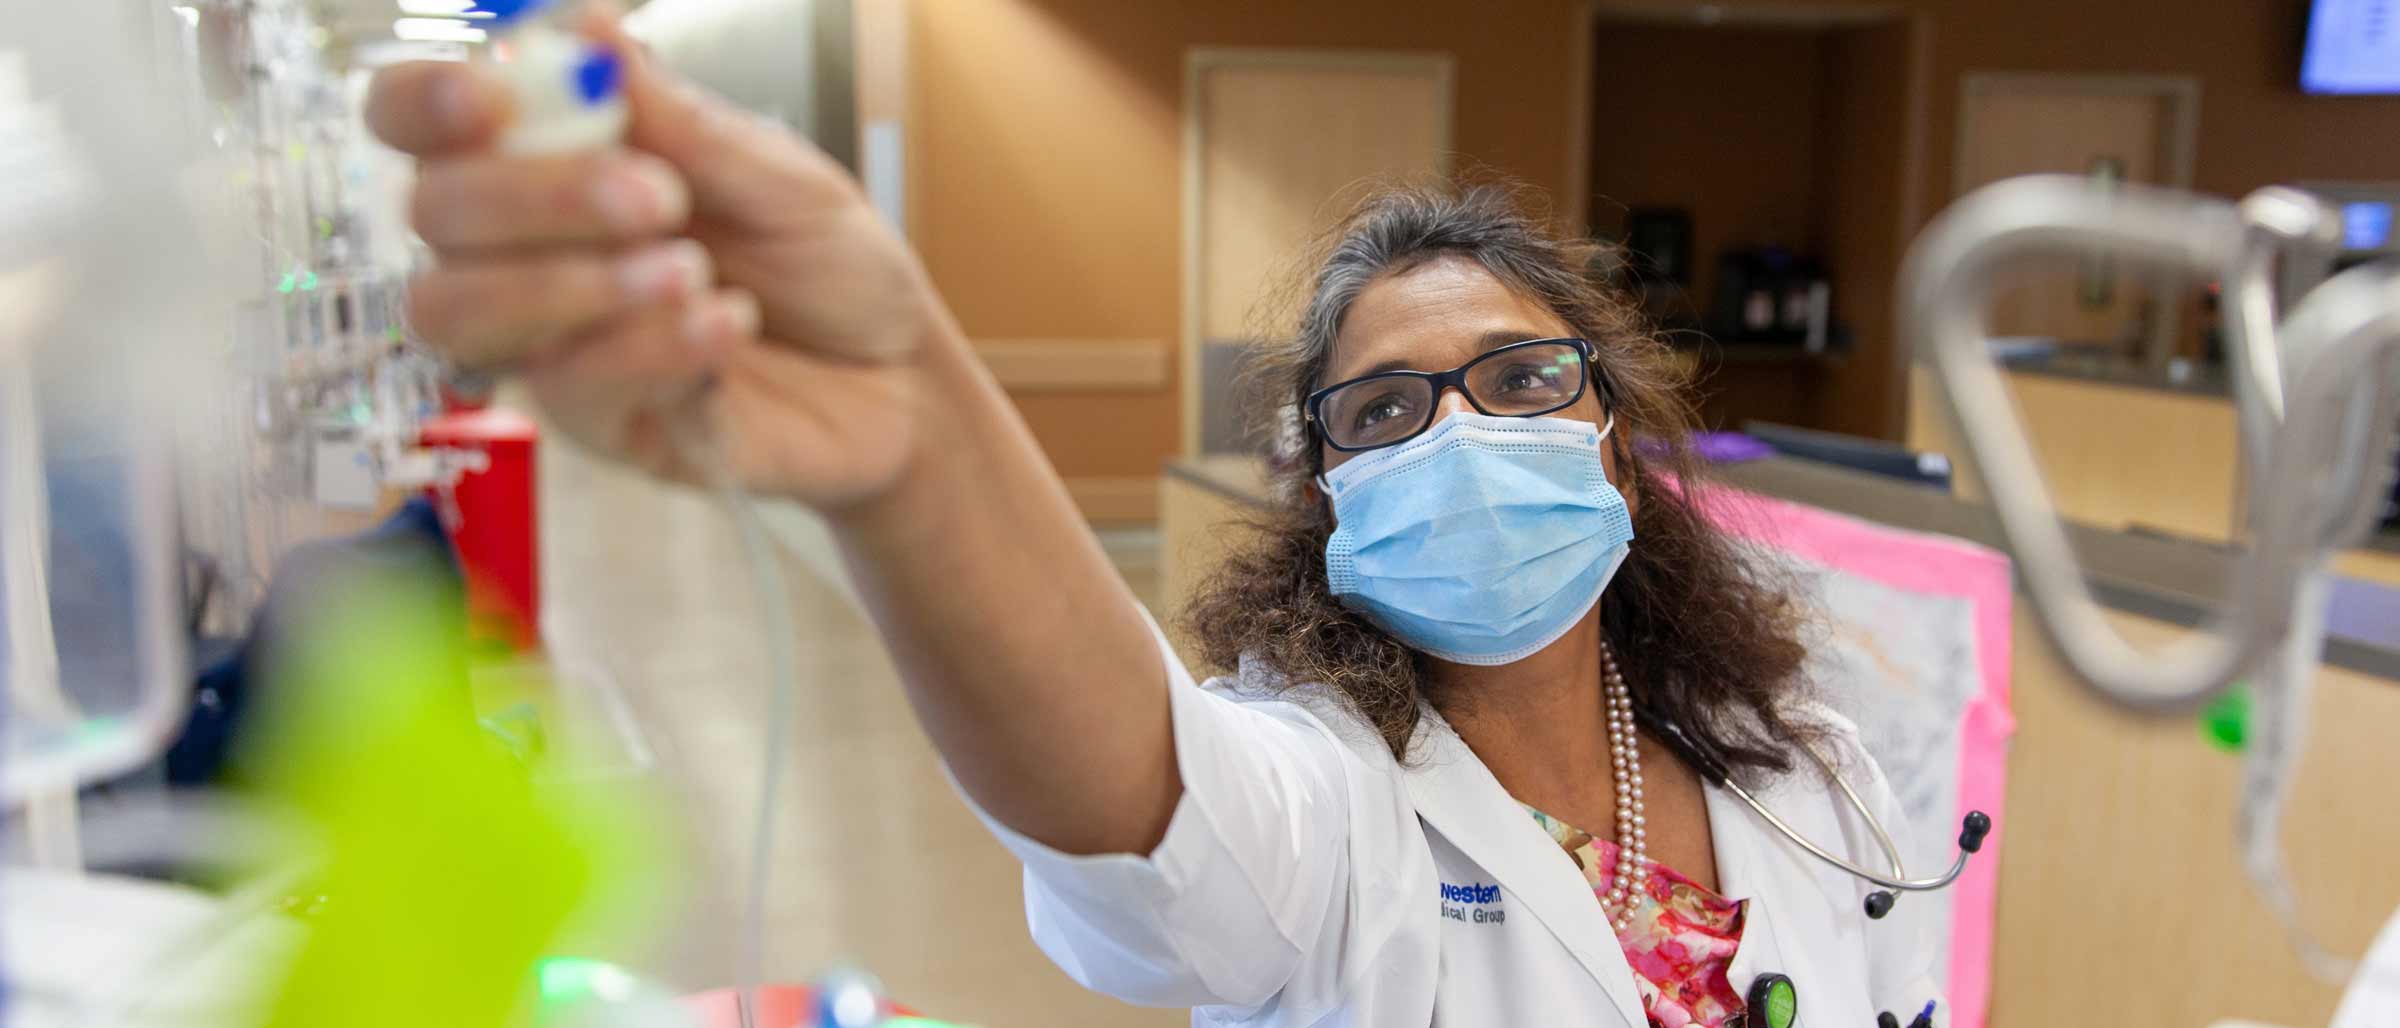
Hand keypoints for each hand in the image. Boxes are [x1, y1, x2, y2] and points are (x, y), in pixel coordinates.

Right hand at [370, 9, 942, 508]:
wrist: (900, 377)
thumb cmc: (828, 264)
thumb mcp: (777, 173)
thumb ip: (676, 119)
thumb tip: (582, 28)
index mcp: (555, 160)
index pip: (423, 123)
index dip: (424, 103)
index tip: (490, 97)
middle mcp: (527, 250)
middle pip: (434, 213)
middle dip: (534, 196)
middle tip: (653, 196)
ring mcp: (552, 342)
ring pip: (461, 312)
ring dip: (567, 283)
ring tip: (689, 273)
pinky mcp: (598, 425)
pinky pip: (570, 389)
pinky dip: (649, 349)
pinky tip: (725, 327)